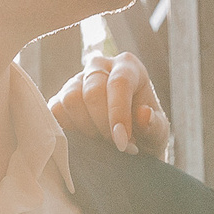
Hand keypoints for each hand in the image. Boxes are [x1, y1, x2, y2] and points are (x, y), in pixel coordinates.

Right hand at [48, 51, 169, 155]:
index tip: (123, 143)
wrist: (126, 145)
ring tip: (102, 143)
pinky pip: (55, 112)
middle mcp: (99, 67)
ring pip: (71, 100)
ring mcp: (76, 82)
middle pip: (92, 91)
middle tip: (116, 147)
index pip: (119, 82)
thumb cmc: (145, 134)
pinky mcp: (59, 99)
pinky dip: (69, 130)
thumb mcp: (157, 133)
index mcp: (128, 67)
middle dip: (103, 125)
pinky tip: (85, 141)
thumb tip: (144, 114)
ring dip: (86, 128)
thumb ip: (154, 126)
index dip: (118, 113)